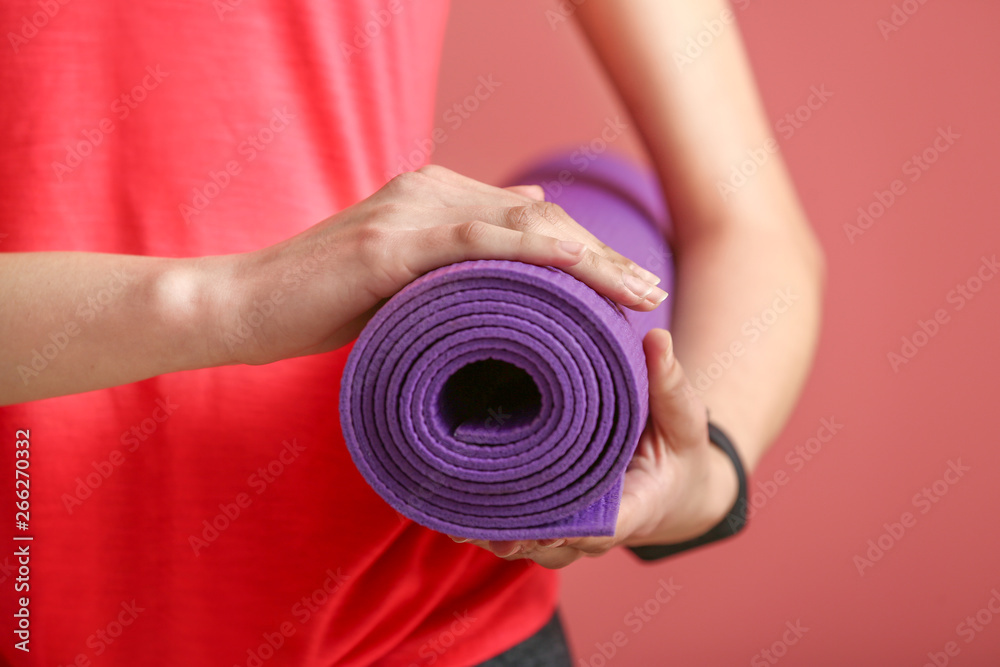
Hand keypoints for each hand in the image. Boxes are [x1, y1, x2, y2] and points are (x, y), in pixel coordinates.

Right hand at [214, 165, 667, 365]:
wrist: (238, 305)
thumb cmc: (316, 304)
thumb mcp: (397, 284)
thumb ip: (448, 268)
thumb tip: (511, 256)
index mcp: (432, 197)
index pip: (527, 219)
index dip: (583, 252)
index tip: (625, 287)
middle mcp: (428, 191)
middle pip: (537, 219)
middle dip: (601, 256)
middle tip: (648, 291)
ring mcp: (409, 212)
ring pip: (520, 227)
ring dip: (587, 260)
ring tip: (636, 293)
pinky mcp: (389, 244)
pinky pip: (477, 244)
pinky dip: (534, 259)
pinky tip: (578, 280)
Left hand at [448, 329, 738, 568]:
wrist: (677, 491)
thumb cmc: (678, 452)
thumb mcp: (684, 418)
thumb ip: (669, 382)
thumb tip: (655, 340)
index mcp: (632, 510)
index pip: (594, 528)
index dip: (557, 528)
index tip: (525, 521)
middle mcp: (593, 530)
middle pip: (544, 543)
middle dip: (506, 530)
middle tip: (465, 513)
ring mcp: (567, 533)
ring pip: (521, 543)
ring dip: (487, 527)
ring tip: (446, 503)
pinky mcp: (547, 521)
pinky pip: (513, 528)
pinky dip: (483, 517)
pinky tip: (447, 496)